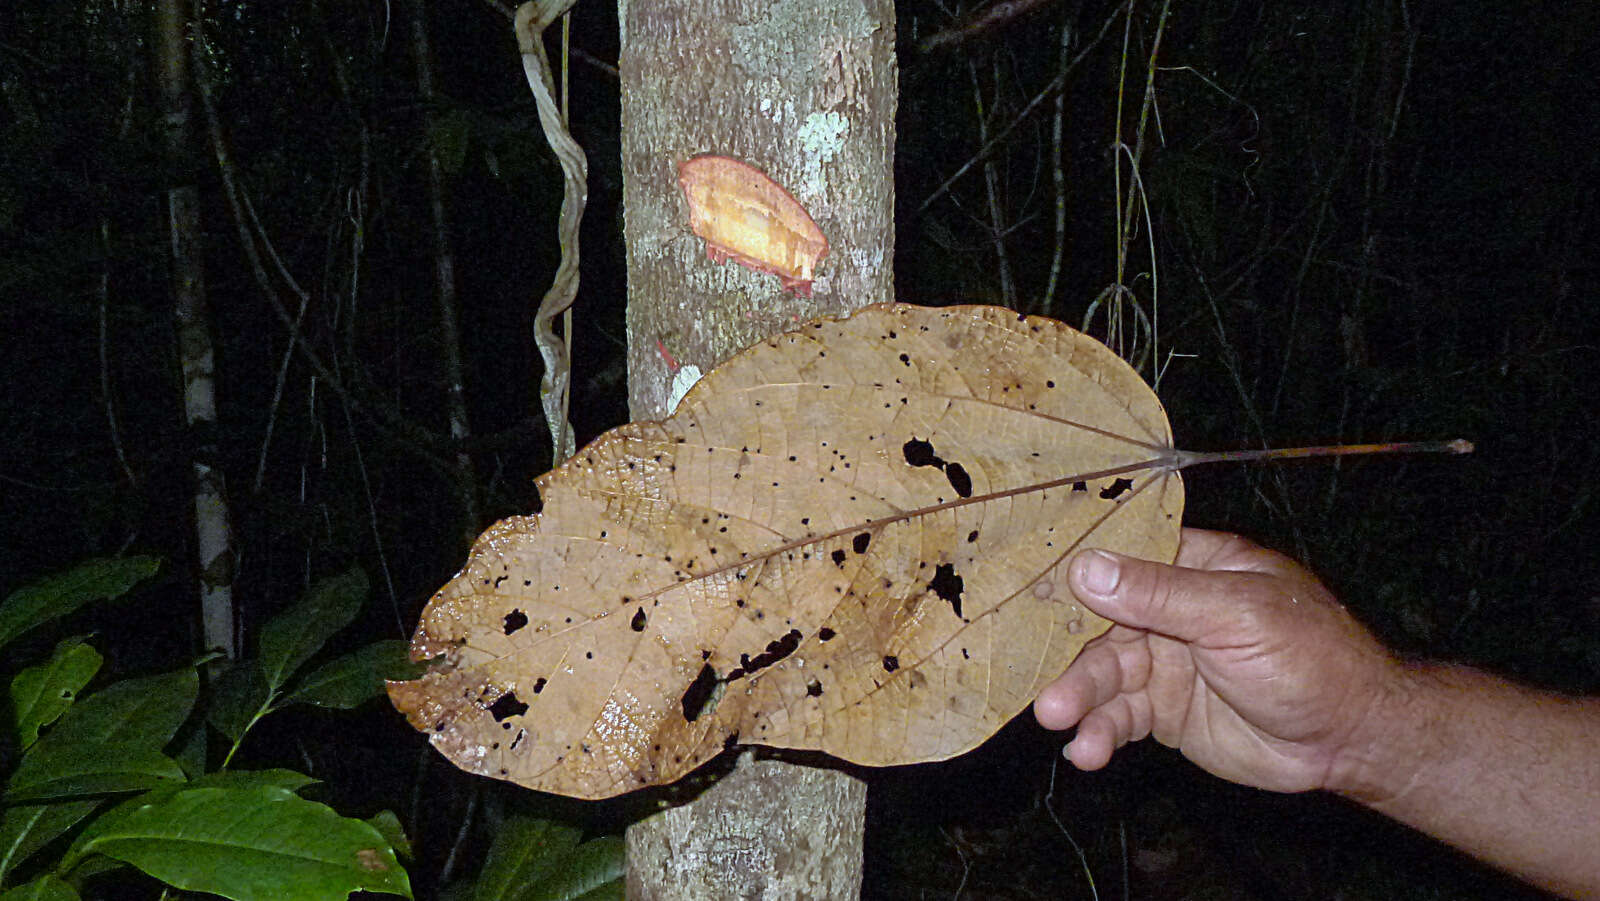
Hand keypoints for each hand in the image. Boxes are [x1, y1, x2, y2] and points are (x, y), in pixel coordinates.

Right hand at [1033, 528, 1398, 793]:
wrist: (1349, 738)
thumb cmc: (1312, 657)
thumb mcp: (1235, 615)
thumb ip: (1159, 595)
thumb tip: (1085, 567)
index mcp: (1194, 565)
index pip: (1121, 556)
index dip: (1073, 569)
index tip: (1022, 584)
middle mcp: (1171, 610)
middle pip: (1099, 623)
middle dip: (1068, 652)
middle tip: (1042, 681)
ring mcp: (1165, 662)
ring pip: (1104, 674)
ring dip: (1079, 696)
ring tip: (1057, 718)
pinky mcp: (1165, 712)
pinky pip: (1120, 717)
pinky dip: (1099, 733)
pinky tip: (1087, 752)